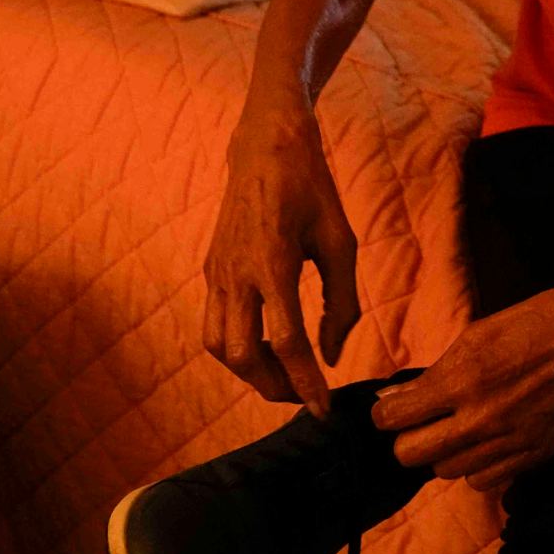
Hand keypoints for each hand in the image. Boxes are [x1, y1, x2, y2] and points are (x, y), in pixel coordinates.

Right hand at [201, 93, 359, 416]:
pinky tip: (266, 346)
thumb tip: (333, 355)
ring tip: (285, 376)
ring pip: (218, 346)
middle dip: (273, 386)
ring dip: (250, 372)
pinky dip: (237, 347)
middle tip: (304, 396)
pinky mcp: (211, 269)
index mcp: (273, 262)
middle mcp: (236, 272)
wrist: (265, 144)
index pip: (287, 341)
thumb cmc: (311, 188)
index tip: (324, 408)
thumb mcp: (341, 240)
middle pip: (241, 355)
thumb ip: (342, 302)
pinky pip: (214, 324)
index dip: (306, 382)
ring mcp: (217, 271)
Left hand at [371, 241, 553, 490]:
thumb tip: (392, 397)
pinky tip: (484, 442)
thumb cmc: (534, 321)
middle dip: (404, 438)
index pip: (394, 417)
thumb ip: (433, 372)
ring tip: (453, 429)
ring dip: (442, 452)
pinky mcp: (533, 455)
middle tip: (416, 422)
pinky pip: (484, 481)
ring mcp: (509, 442)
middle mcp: (482, 418)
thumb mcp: (474, 335)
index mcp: (462, 379)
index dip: (385, 413)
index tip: (390, 408)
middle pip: (411, 455)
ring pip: (446, 471)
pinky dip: (476, 466)